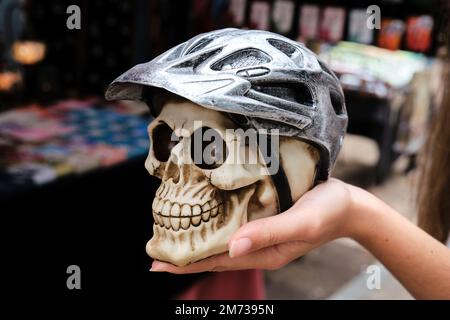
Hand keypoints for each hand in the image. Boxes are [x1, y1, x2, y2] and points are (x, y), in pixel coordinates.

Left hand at [151, 178, 366, 273]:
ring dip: (196, 238)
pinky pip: (232, 223)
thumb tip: (231, 246)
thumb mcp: (301, 224)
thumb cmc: (327, 213)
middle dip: (184, 253)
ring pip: (220, 239)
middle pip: (213, 254)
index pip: (216, 261)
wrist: (348, 204)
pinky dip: (213, 222)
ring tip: (170, 233)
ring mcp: (260, 232)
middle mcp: (257, 245)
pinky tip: (203, 213)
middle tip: (154, 248)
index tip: (156, 261)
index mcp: (263, 253)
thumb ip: (269, 233)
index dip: (186, 262)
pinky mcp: (263, 218)